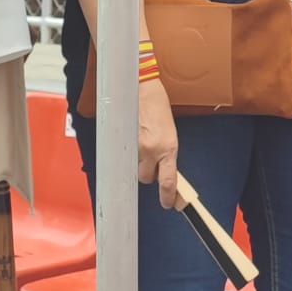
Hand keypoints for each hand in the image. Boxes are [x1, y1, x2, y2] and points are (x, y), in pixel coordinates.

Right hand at [138, 77, 179, 208]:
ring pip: (134, 167)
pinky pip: (125, 155)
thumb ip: (166, 150)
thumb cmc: (157, 104)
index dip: (167, 197)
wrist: (141, 86)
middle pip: (146, 178)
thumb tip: (162, 165)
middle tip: (150, 158)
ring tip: (141, 142)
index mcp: (169, 147)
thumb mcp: (169, 130)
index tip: (168, 204)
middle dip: (148, 172)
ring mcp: (135, 146)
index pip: (168, 181)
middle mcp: (152, 150)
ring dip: (137, 161)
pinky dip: (128, 150)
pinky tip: (132, 136)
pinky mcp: (122, 141)